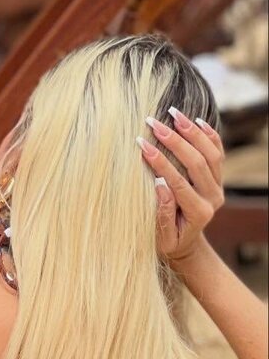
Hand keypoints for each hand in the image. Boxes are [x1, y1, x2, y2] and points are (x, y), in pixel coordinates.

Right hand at [138, 108, 225, 264]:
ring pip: (211, 154)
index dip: (159, 161)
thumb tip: (160, 184)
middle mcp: (214, 198)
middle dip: (174, 141)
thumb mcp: (161, 237)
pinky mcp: (217, 179)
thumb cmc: (167, 242)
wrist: (186, 244)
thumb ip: (161, 213)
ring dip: (192, 132)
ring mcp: (218, 186)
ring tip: (173, 113)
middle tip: (153, 123)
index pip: (178, 181)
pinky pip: (218, 153)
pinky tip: (196, 120)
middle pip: (198, 163)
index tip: (140, 143)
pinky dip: (209, 135)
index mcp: (199, 212)